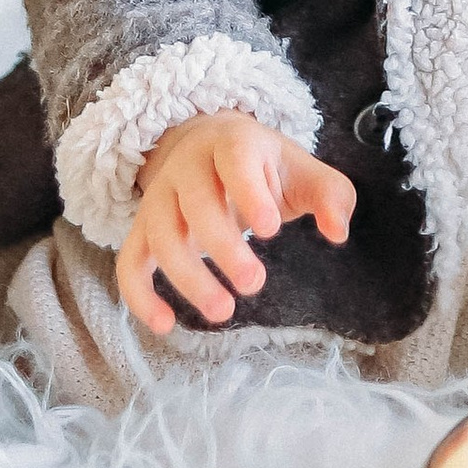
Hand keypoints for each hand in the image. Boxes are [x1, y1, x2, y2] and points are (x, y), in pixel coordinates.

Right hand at [114, 114, 354, 336]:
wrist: (209, 149)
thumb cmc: (265, 168)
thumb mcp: (303, 172)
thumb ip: (331, 196)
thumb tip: (337, 233)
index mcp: (232, 142)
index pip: (234, 158)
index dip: (248, 192)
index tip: (269, 230)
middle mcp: (187, 166)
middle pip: (195, 204)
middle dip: (223, 247)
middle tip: (255, 284)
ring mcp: (159, 198)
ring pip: (161, 236)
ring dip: (188, 277)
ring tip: (224, 311)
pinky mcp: (143, 230)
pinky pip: (129, 262)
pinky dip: (139, 295)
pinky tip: (165, 324)